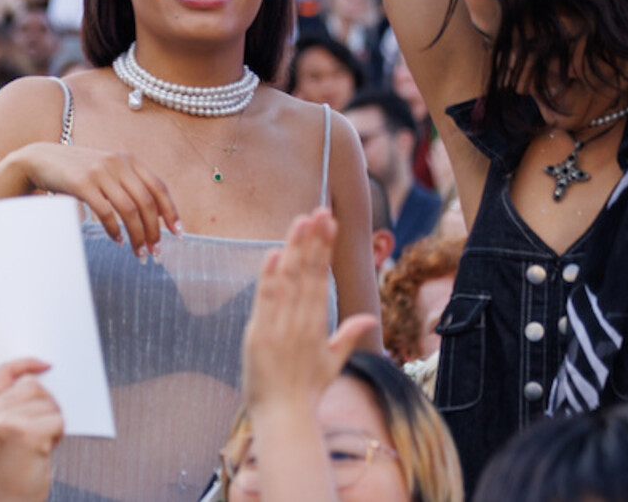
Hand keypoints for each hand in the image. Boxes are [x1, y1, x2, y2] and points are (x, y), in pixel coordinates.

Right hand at [0, 143, 178, 254]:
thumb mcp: (106, 170)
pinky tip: (117, 240)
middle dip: (154, 230)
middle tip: (155, 251)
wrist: (41, 159)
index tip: (177, 233)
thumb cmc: (76, 170)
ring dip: (137, 235)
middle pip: (146, 202)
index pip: (159, 187)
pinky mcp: (82, 183)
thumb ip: (127, 183)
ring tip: (138, 252)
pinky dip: (114, 230)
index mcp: (128, 159)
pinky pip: (105, 212)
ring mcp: (100, 172)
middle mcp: (117, 163)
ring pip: (129, 210)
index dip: (171, 211)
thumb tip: (152, 213)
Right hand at [0, 358, 64, 501]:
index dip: (27, 363)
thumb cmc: (8, 468)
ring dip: (53, 420)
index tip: (45, 365)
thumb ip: (2, 403)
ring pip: (47, 402)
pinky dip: (59, 433)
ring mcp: (5, 423)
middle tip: (43, 426)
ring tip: (43, 440)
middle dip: (46, 402)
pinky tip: (47, 448)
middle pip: (32, 385)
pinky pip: (56, 419)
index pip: (4, 371)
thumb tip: (26, 372)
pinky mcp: (26, 434)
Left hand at [241, 209, 378, 412]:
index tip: (328, 223)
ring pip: (288, 280)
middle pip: (308, 273)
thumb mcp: (333, 363)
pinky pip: (265, 300)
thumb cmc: (308, 392)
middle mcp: (301, 322)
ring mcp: (280, 327)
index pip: (320, 278)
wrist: (286, 417)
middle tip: (320, 210)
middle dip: (313, 240)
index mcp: (318, 325)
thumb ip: (348, 336)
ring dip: (293, 249)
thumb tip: (368, 318)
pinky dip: (268, 277)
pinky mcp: (259, 335)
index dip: (324, 249)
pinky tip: (273, 253)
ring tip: (301, 221)